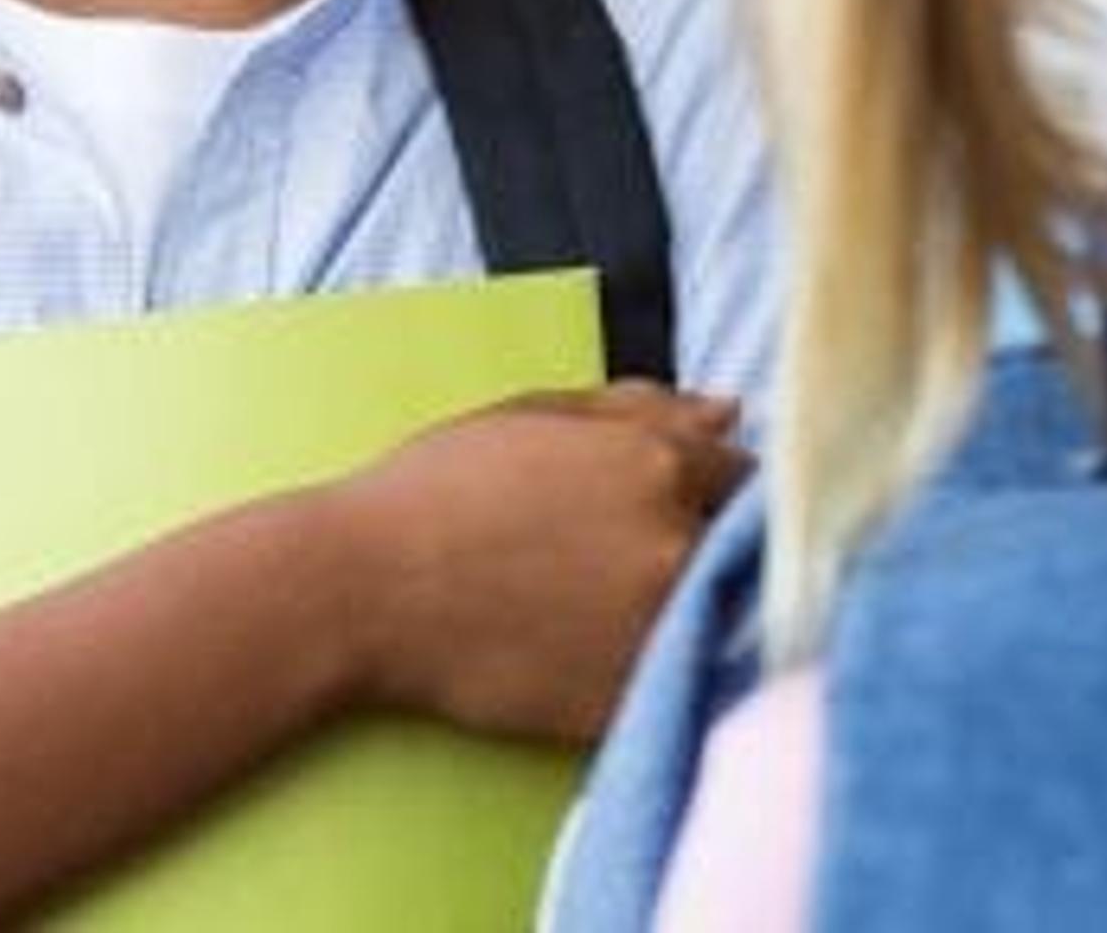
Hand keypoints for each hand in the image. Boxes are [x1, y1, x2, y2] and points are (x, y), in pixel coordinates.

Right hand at [325, 382, 750, 744]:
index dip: (711, 489)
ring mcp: (657, 629)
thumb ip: (641, 408)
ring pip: (710, 618)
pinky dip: (642, 664)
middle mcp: (675, 543)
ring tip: (589, 604)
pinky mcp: (629, 698)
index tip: (673, 504)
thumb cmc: (435, 490)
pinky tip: (579, 647)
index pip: (745, 478)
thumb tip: (728, 413)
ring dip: (674, 607)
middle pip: (738, 550)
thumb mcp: (531, 416)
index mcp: (658, 463)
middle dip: (696, 545)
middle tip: (614, 557)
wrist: (361, 591)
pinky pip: (670, 679)